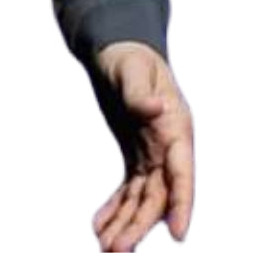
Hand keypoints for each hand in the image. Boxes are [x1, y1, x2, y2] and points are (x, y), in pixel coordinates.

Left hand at [89, 40, 194, 249]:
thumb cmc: (130, 56)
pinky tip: (99, 225)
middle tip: (118, 250)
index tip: (177, 233)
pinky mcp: (135, 155)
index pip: (182, 172)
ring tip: (105, 247)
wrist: (119, 49)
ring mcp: (152, 154)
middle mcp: (168, 147)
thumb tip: (152, 110)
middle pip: (158, 195)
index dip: (181, 203)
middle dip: (140, 225)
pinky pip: (128, 189)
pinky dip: (115, 208)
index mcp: (175, 127)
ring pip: (143, 199)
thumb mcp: (132, 69)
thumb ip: (139, 92)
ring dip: (126, 224)